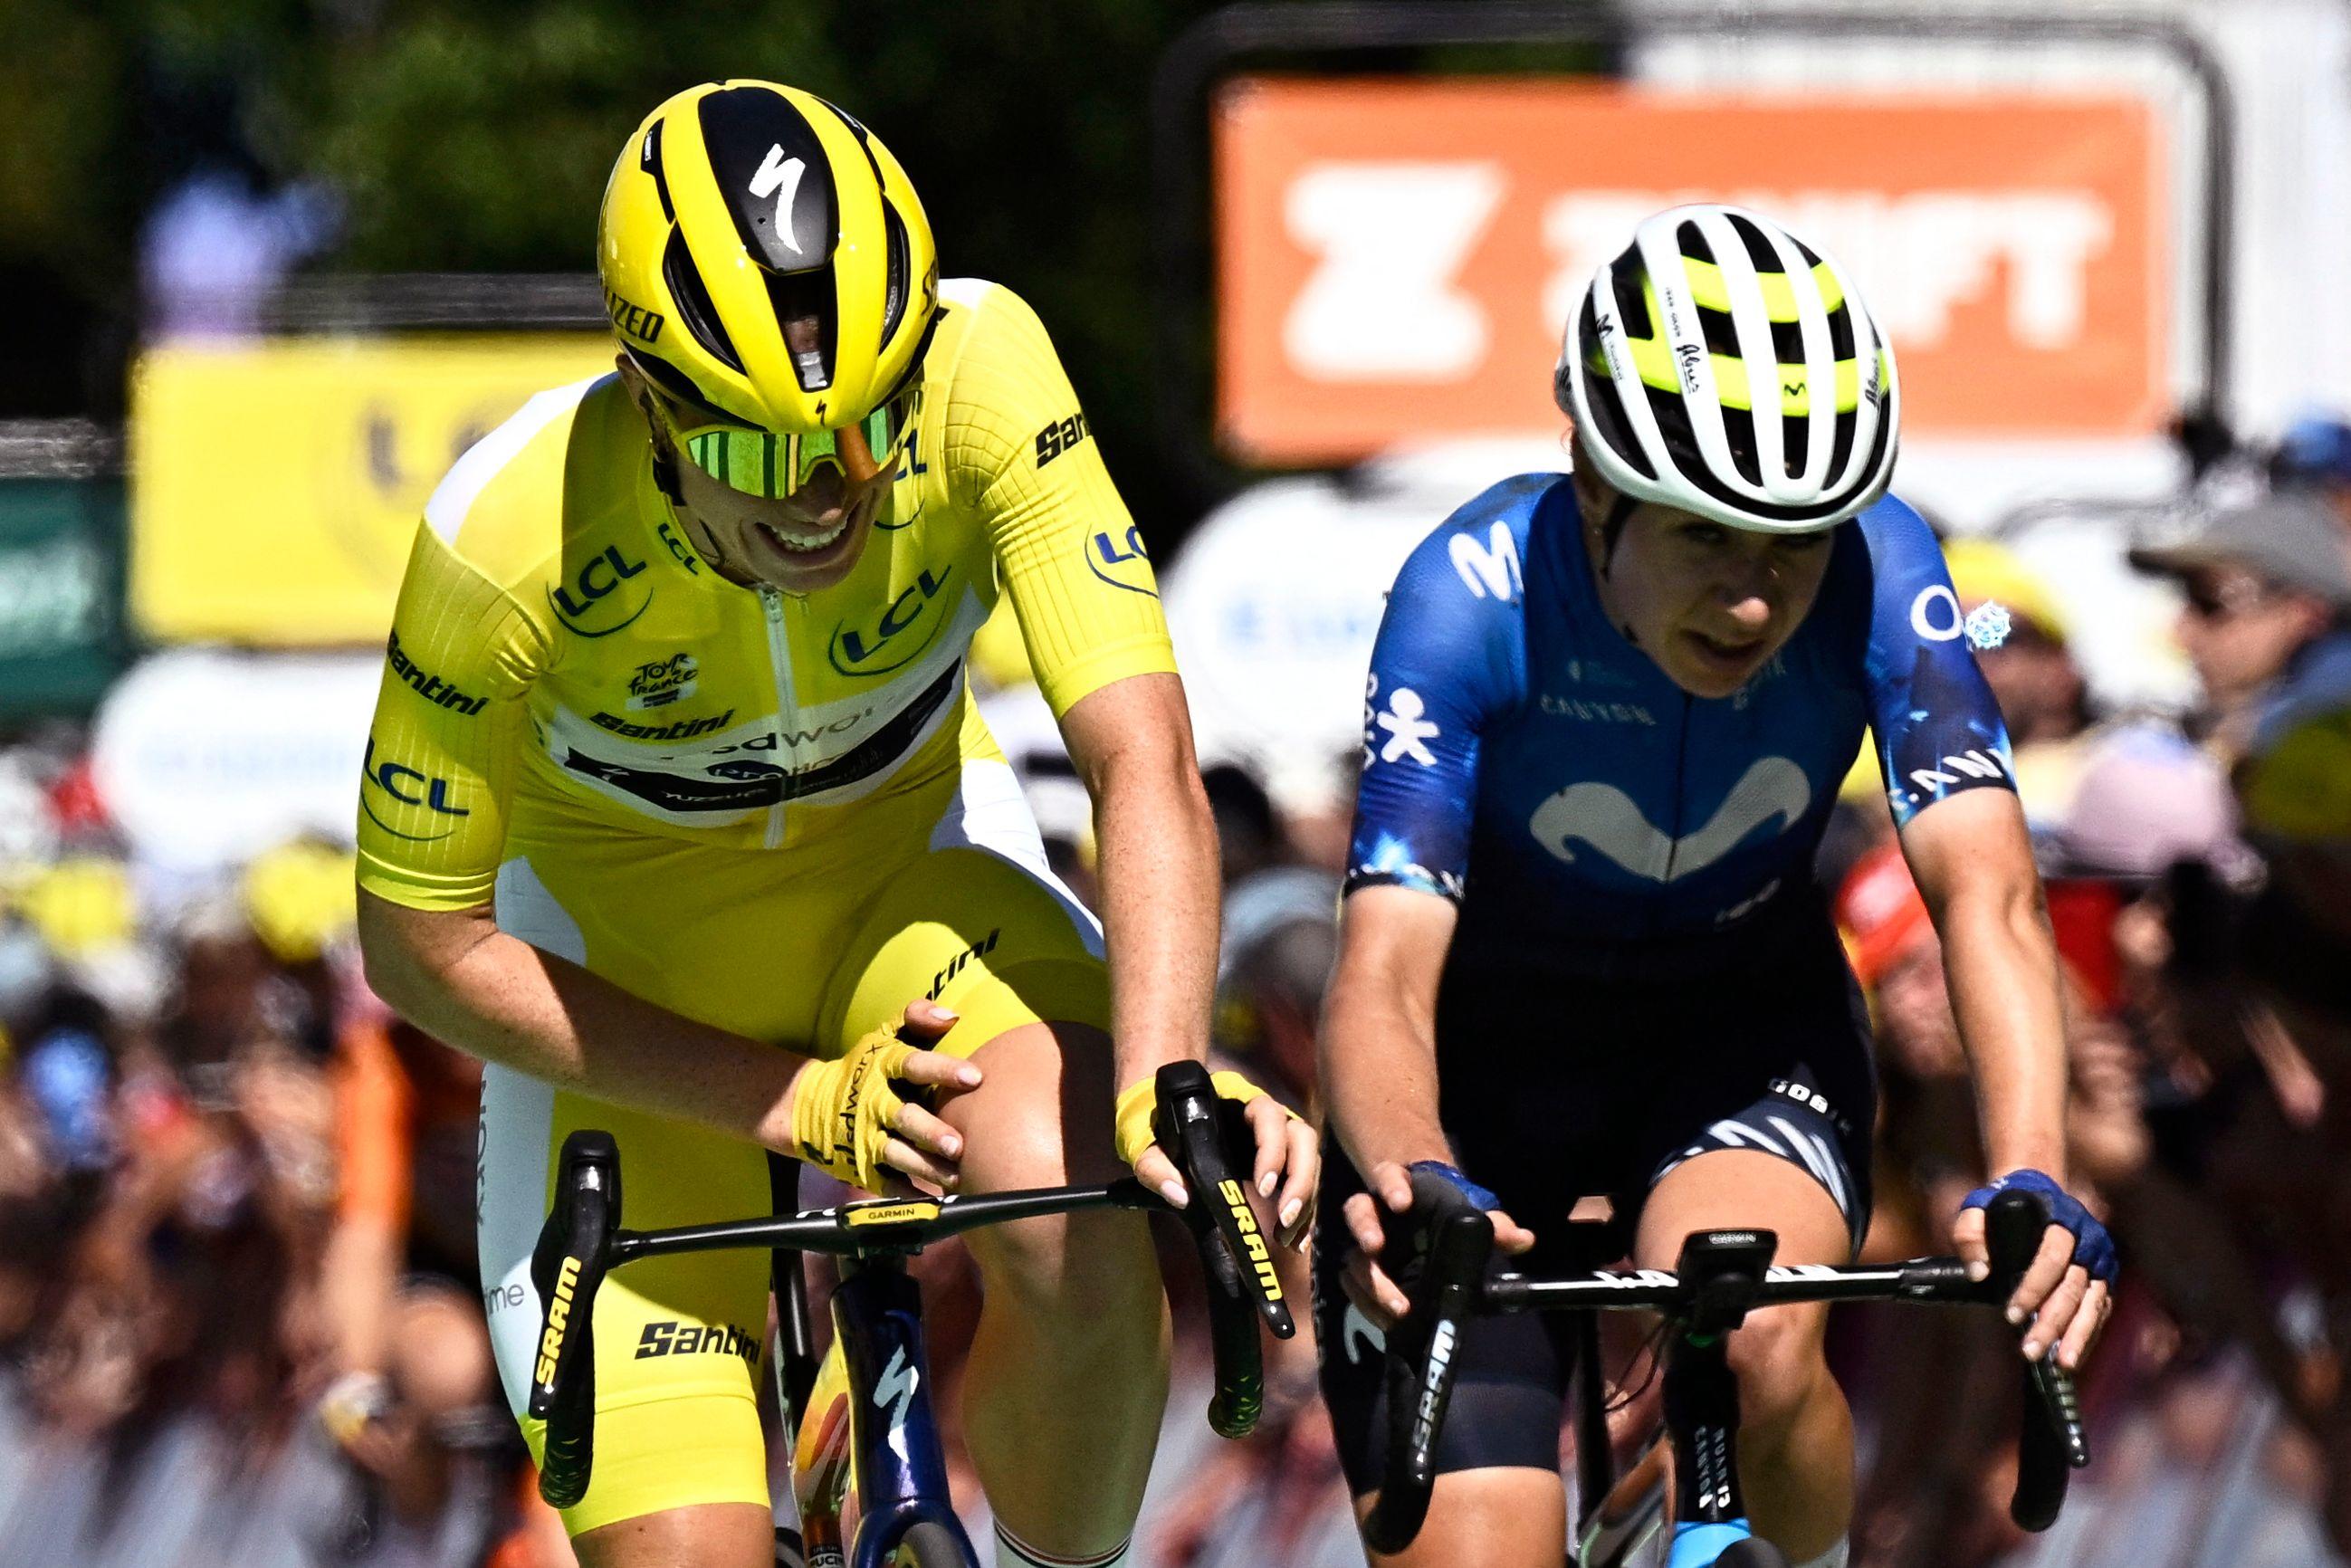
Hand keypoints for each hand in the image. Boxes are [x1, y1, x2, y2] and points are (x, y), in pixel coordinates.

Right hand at [788, 1000, 980, 1192]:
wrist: (812, 1104)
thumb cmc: (868, 1066)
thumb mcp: (886, 1035)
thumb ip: (917, 1018)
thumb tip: (952, 1015)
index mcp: (883, 1066)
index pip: (914, 1065)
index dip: (943, 1070)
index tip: (974, 1077)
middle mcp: (874, 1102)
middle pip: (905, 1117)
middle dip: (930, 1132)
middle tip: (958, 1145)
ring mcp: (866, 1136)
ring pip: (897, 1154)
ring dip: (924, 1167)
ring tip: (953, 1179)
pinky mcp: (862, 1165)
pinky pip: (886, 1183)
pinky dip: (906, 1194)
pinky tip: (931, 1202)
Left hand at [1113, 1068, 1318, 1249]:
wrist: (1157, 1118)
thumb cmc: (1154, 1126)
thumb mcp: (1144, 1143)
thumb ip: (1155, 1166)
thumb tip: (1181, 1195)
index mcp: (1237, 1102)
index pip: (1269, 1116)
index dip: (1273, 1150)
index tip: (1263, 1188)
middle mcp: (1264, 1118)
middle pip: (1302, 1138)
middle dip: (1301, 1180)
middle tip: (1284, 1218)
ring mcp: (1274, 1140)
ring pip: (1308, 1161)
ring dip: (1305, 1200)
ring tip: (1289, 1238)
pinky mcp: (1276, 1165)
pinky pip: (1301, 1183)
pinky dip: (1304, 1211)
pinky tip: (1296, 1240)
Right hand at [1338, 1159, 1534, 1330]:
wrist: (1426, 1220)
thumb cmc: (1447, 1210)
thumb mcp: (1472, 1211)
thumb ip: (1495, 1224)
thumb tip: (1524, 1240)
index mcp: (1399, 1187)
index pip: (1388, 1176)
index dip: (1391, 1186)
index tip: (1402, 1203)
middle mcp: (1375, 1210)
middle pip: (1358, 1212)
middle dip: (1366, 1230)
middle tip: (1376, 1249)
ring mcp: (1364, 1242)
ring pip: (1353, 1255)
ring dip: (1369, 1282)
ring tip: (1396, 1307)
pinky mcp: (1360, 1270)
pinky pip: (1352, 1285)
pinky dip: (1366, 1303)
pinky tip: (1387, 1320)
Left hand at [1953, 1168, 2115, 1370]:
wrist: (2038, 1192)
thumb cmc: (2004, 1203)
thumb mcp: (1978, 1206)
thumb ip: (1970, 1234)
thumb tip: (1978, 1274)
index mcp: (2062, 1220)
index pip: (2052, 1258)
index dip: (2033, 1288)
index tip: (2011, 1314)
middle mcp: (2089, 1241)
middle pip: (2073, 1288)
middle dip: (2052, 1322)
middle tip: (2030, 1350)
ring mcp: (2100, 1261)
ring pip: (2093, 1303)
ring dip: (2077, 1335)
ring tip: (2062, 1364)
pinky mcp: (2103, 1278)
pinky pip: (2099, 1310)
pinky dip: (2087, 1333)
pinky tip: (2072, 1355)